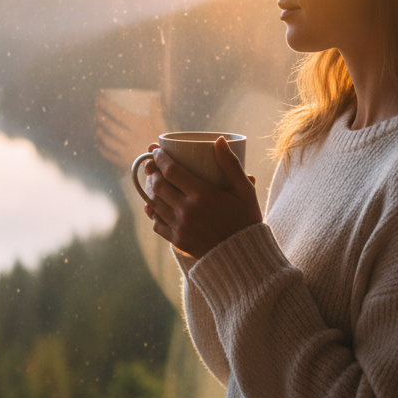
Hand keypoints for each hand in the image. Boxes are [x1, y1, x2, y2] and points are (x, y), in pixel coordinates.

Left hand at [95, 93, 165, 168]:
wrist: (166, 165)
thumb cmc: (164, 142)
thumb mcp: (161, 123)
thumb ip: (155, 109)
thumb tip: (154, 96)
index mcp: (138, 125)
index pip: (117, 112)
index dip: (105, 105)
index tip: (98, 99)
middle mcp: (129, 137)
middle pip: (110, 125)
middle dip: (101, 117)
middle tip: (96, 112)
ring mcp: (126, 150)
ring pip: (107, 140)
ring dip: (100, 133)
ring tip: (98, 128)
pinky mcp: (125, 162)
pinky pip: (109, 154)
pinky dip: (103, 148)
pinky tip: (100, 144)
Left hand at [143, 136, 261, 257]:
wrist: (243, 257)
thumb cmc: (246, 220)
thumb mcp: (245, 190)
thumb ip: (231, 165)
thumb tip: (219, 140)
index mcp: (202, 195)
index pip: (171, 170)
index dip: (160, 158)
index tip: (156, 151)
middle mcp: (187, 210)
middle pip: (159, 185)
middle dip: (152, 172)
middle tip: (151, 165)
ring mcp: (180, 227)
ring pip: (155, 204)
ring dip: (150, 191)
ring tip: (152, 182)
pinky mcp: (178, 241)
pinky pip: (157, 224)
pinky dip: (152, 213)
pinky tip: (152, 207)